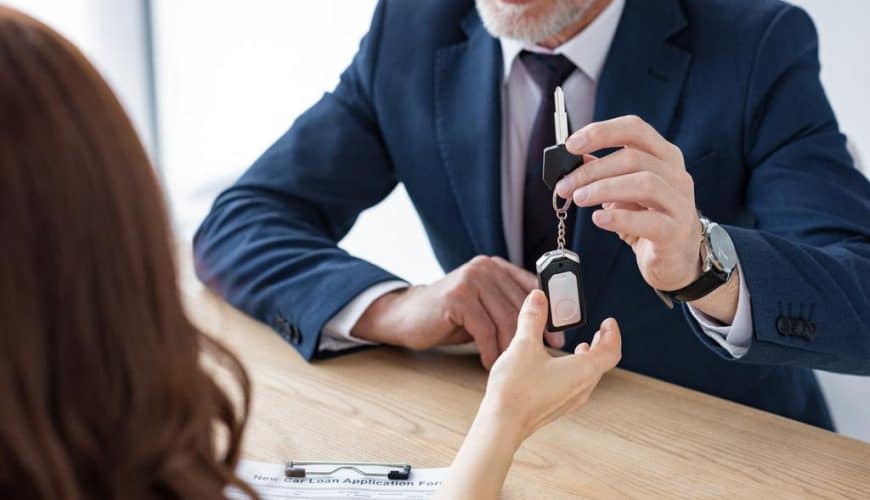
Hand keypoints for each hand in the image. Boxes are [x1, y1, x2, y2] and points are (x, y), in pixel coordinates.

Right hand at [352, 256, 564, 368]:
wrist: (407, 316)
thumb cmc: (451, 317)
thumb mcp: (484, 308)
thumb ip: (508, 309)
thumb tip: (546, 329)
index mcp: (497, 267)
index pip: (532, 286)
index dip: (549, 312)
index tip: (560, 336)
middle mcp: (486, 267)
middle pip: (520, 305)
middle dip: (534, 334)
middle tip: (545, 356)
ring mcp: (471, 279)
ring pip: (504, 319)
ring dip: (511, 347)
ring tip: (515, 367)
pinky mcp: (457, 297)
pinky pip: (484, 329)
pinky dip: (491, 351)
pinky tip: (491, 365)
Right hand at [480, 290, 621, 441]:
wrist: (502, 423)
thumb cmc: (516, 387)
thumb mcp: (524, 345)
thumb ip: (533, 319)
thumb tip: (538, 298)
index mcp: (582, 370)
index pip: (611, 351)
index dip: (613, 334)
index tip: (609, 322)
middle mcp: (581, 388)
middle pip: (601, 364)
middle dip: (601, 345)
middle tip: (599, 332)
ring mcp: (570, 401)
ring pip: (588, 376)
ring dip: (587, 359)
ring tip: (579, 347)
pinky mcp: (556, 407)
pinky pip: (575, 386)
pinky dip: (574, 371)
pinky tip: (556, 367)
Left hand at [555, 115, 702, 291]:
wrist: (676, 258)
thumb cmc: (648, 219)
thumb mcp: (624, 191)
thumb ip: (604, 173)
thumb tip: (573, 160)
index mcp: (664, 156)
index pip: (634, 129)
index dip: (601, 132)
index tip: (571, 145)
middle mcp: (676, 174)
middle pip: (633, 158)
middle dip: (592, 170)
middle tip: (565, 186)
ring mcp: (680, 203)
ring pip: (644, 184)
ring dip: (603, 189)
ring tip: (578, 199)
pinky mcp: (675, 232)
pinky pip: (649, 221)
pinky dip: (619, 218)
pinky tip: (598, 218)